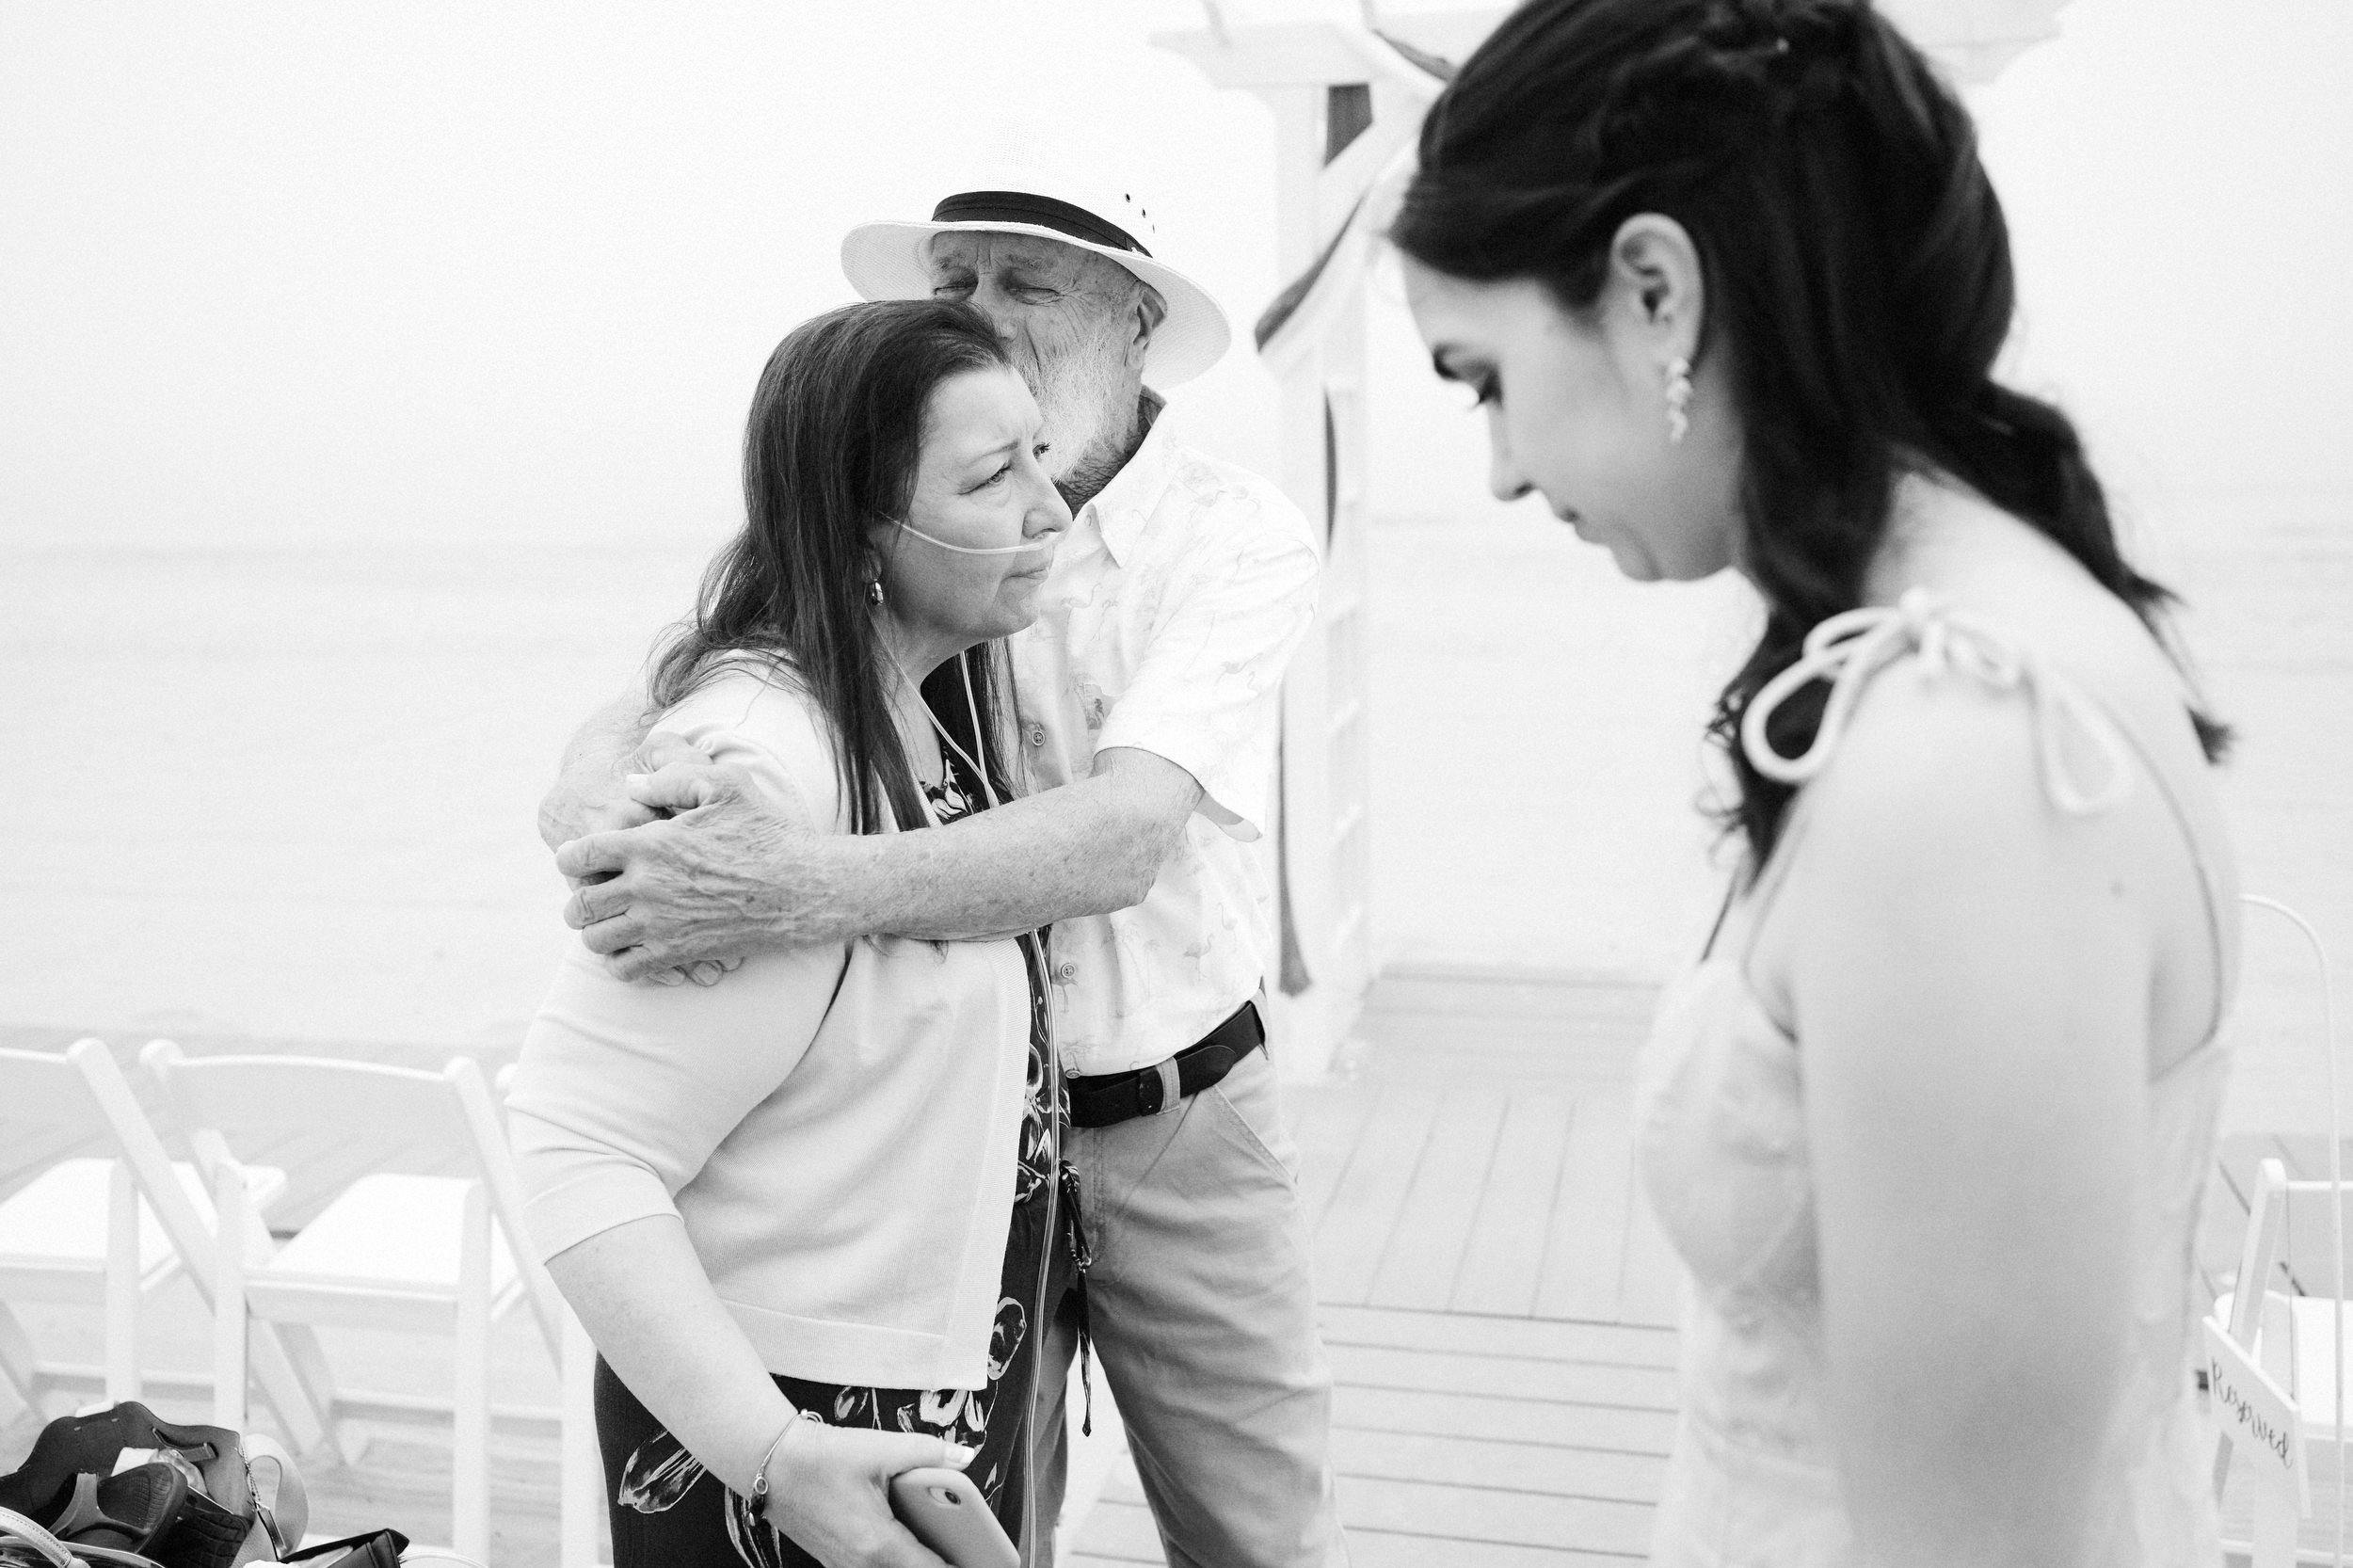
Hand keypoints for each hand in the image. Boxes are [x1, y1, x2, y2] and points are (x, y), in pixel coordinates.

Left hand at [554, 757, 851, 979]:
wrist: (799, 887)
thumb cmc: (764, 832)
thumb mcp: (723, 786)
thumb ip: (670, 779)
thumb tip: (630, 786)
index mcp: (648, 844)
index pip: (579, 856)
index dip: (570, 857)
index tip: (579, 859)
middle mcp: (645, 887)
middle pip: (578, 905)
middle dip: (577, 902)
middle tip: (590, 897)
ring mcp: (659, 924)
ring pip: (595, 940)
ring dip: (596, 932)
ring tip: (610, 924)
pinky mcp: (677, 953)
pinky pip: (625, 969)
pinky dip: (619, 962)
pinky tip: (633, 947)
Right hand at [759, 1420, 970, 1567]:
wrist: (770, 1463)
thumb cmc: (822, 1457)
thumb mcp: (882, 1448)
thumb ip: (929, 1453)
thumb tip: (965, 1458)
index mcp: (877, 1544)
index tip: (982, 1560)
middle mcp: (860, 1564)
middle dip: (940, 1564)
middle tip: (967, 1551)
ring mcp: (845, 1565)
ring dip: (917, 1561)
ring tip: (945, 1544)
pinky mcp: (835, 1558)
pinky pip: (874, 1567)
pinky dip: (897, 1558)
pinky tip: (909, 1537)